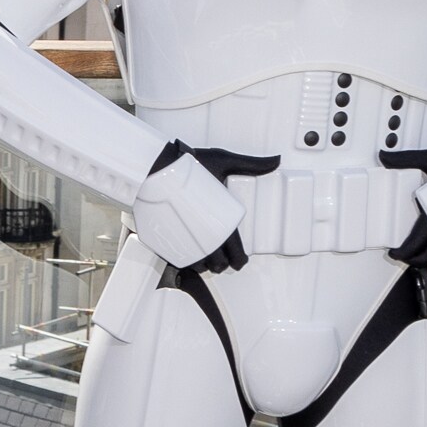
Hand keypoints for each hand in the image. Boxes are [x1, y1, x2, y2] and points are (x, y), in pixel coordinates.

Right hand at [131, 154, 247, 271]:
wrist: (152, 168)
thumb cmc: (187, 164)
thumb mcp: (223, 161)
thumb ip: (251, 164)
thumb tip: (275, 160)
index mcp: (222, 222)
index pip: (236, 253)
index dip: (239, 260)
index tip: (239, 260)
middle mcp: (204, 237)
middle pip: (218, 264)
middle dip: (222, 264)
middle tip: (223, 259)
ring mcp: (183, 242)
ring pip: (199, 266)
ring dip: (204, 265)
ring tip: (206, 257)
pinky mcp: (165, 242)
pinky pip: (178, 261)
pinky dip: (185, 261)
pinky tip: (188, 254)